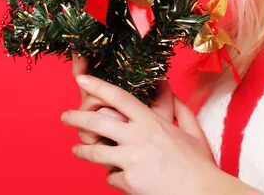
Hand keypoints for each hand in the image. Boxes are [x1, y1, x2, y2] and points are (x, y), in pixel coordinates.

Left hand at [61, 72, 217, 194]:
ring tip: (76, 149)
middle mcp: (136, 137)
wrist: (198, 191)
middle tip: (65, 115)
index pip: (119, 98)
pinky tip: (119, 177)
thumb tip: (173, 93)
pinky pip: (111, 177)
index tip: (82, 80)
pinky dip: (114, 176)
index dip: (98, 86)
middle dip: (77, 117)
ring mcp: (129, 159)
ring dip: (82, 150)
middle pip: (97, 122)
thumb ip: (181, 110)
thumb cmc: (198, 163)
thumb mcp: (193, 131)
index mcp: (151, 121)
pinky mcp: (127, 181)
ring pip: (94, 151)